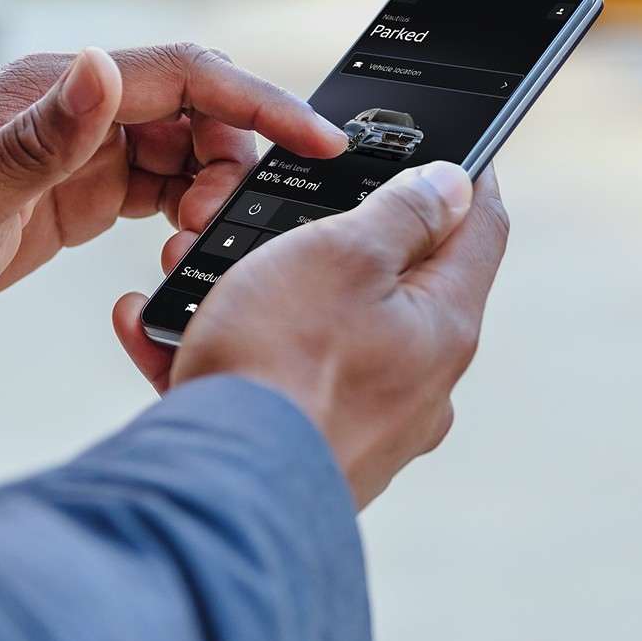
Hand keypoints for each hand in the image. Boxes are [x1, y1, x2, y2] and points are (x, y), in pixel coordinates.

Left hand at [0, 44, 347, 331]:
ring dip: (212, 190)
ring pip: (188, 148)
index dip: (262, 103)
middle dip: (237, 158)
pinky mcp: (82, 188)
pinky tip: (180, 248)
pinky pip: (161, 184)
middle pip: (201, 109)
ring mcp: (84, 147)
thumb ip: (43, 135)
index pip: (188, 76)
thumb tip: (107, 66)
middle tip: (219, 223)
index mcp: (62, 88)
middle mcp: (81, 107)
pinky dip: (187, 211)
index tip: (317, 142)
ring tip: (191, 245)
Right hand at [112, 162, 509, 508]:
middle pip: (391, 284)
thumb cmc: (280, 364)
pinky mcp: (305, 458)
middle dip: (331, 239)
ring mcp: (364, 427)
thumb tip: (453, 185)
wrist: (218, 493)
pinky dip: (218, 352)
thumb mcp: (341, 253)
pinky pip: (266, 385)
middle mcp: (418, 385)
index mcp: (443, 327)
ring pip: (313, 333)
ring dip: (258, 294)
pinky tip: (159, 333)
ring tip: (191, 272)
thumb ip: (401, 211)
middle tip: (284, 210)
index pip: (481, 230)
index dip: (471, 176)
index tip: (458, 147)